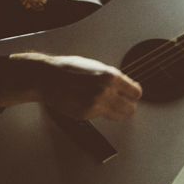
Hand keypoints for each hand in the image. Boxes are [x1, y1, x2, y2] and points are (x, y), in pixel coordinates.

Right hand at [0, 52, 142, 120]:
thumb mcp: (96, 67)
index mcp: (111, 76)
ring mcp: (96, 105)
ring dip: (114, 111)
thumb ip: (112, 78)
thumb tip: (125, 87)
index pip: (135, 92)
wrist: (47, 77)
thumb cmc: (69, 69)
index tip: (131, 95)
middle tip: (121, 102)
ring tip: (105, 103)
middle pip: (130, 108)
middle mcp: (106, 92)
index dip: (133, 94)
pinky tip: (87, 102)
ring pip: (118, 116)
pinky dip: (97, 112)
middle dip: (126, 105)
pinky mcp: (86, 114)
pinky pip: (100, 117)